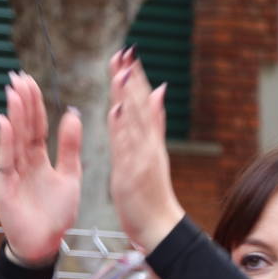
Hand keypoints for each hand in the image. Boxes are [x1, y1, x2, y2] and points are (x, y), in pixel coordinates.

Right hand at [0, 72, 81, 265]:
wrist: (46, 244)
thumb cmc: (56, 214)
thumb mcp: (70, 175)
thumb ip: (70, 147)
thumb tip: (72, 114)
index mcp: (39, 159)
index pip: (36, 126)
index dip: (34, 105)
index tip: (31, 82)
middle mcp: (23, 162)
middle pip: (22, 127)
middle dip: (22, 103)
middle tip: (19, 78)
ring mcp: (12, 174)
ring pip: (13, 139)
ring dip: (14, 116)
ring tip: (14, 92)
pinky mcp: (4, 187)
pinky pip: (6, 161)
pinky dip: (5, 142)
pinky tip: (6, 122)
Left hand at [107, 50, 181, 251]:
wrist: (160, 227)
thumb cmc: (151, 193)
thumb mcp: (151, 153)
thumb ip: (154, 122)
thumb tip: (158, 90)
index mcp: (148, 140)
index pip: (140, 102)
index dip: (134, 77)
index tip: (126, 53)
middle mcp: (147, 144)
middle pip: (139, 106)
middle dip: (131, 78)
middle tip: (124, 51)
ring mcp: (141, 157)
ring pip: (134, 121)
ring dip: (127, 96)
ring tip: (122, 70)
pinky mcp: (133, 172)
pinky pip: (127, 148)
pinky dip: (123, 128)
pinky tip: (117, 110)